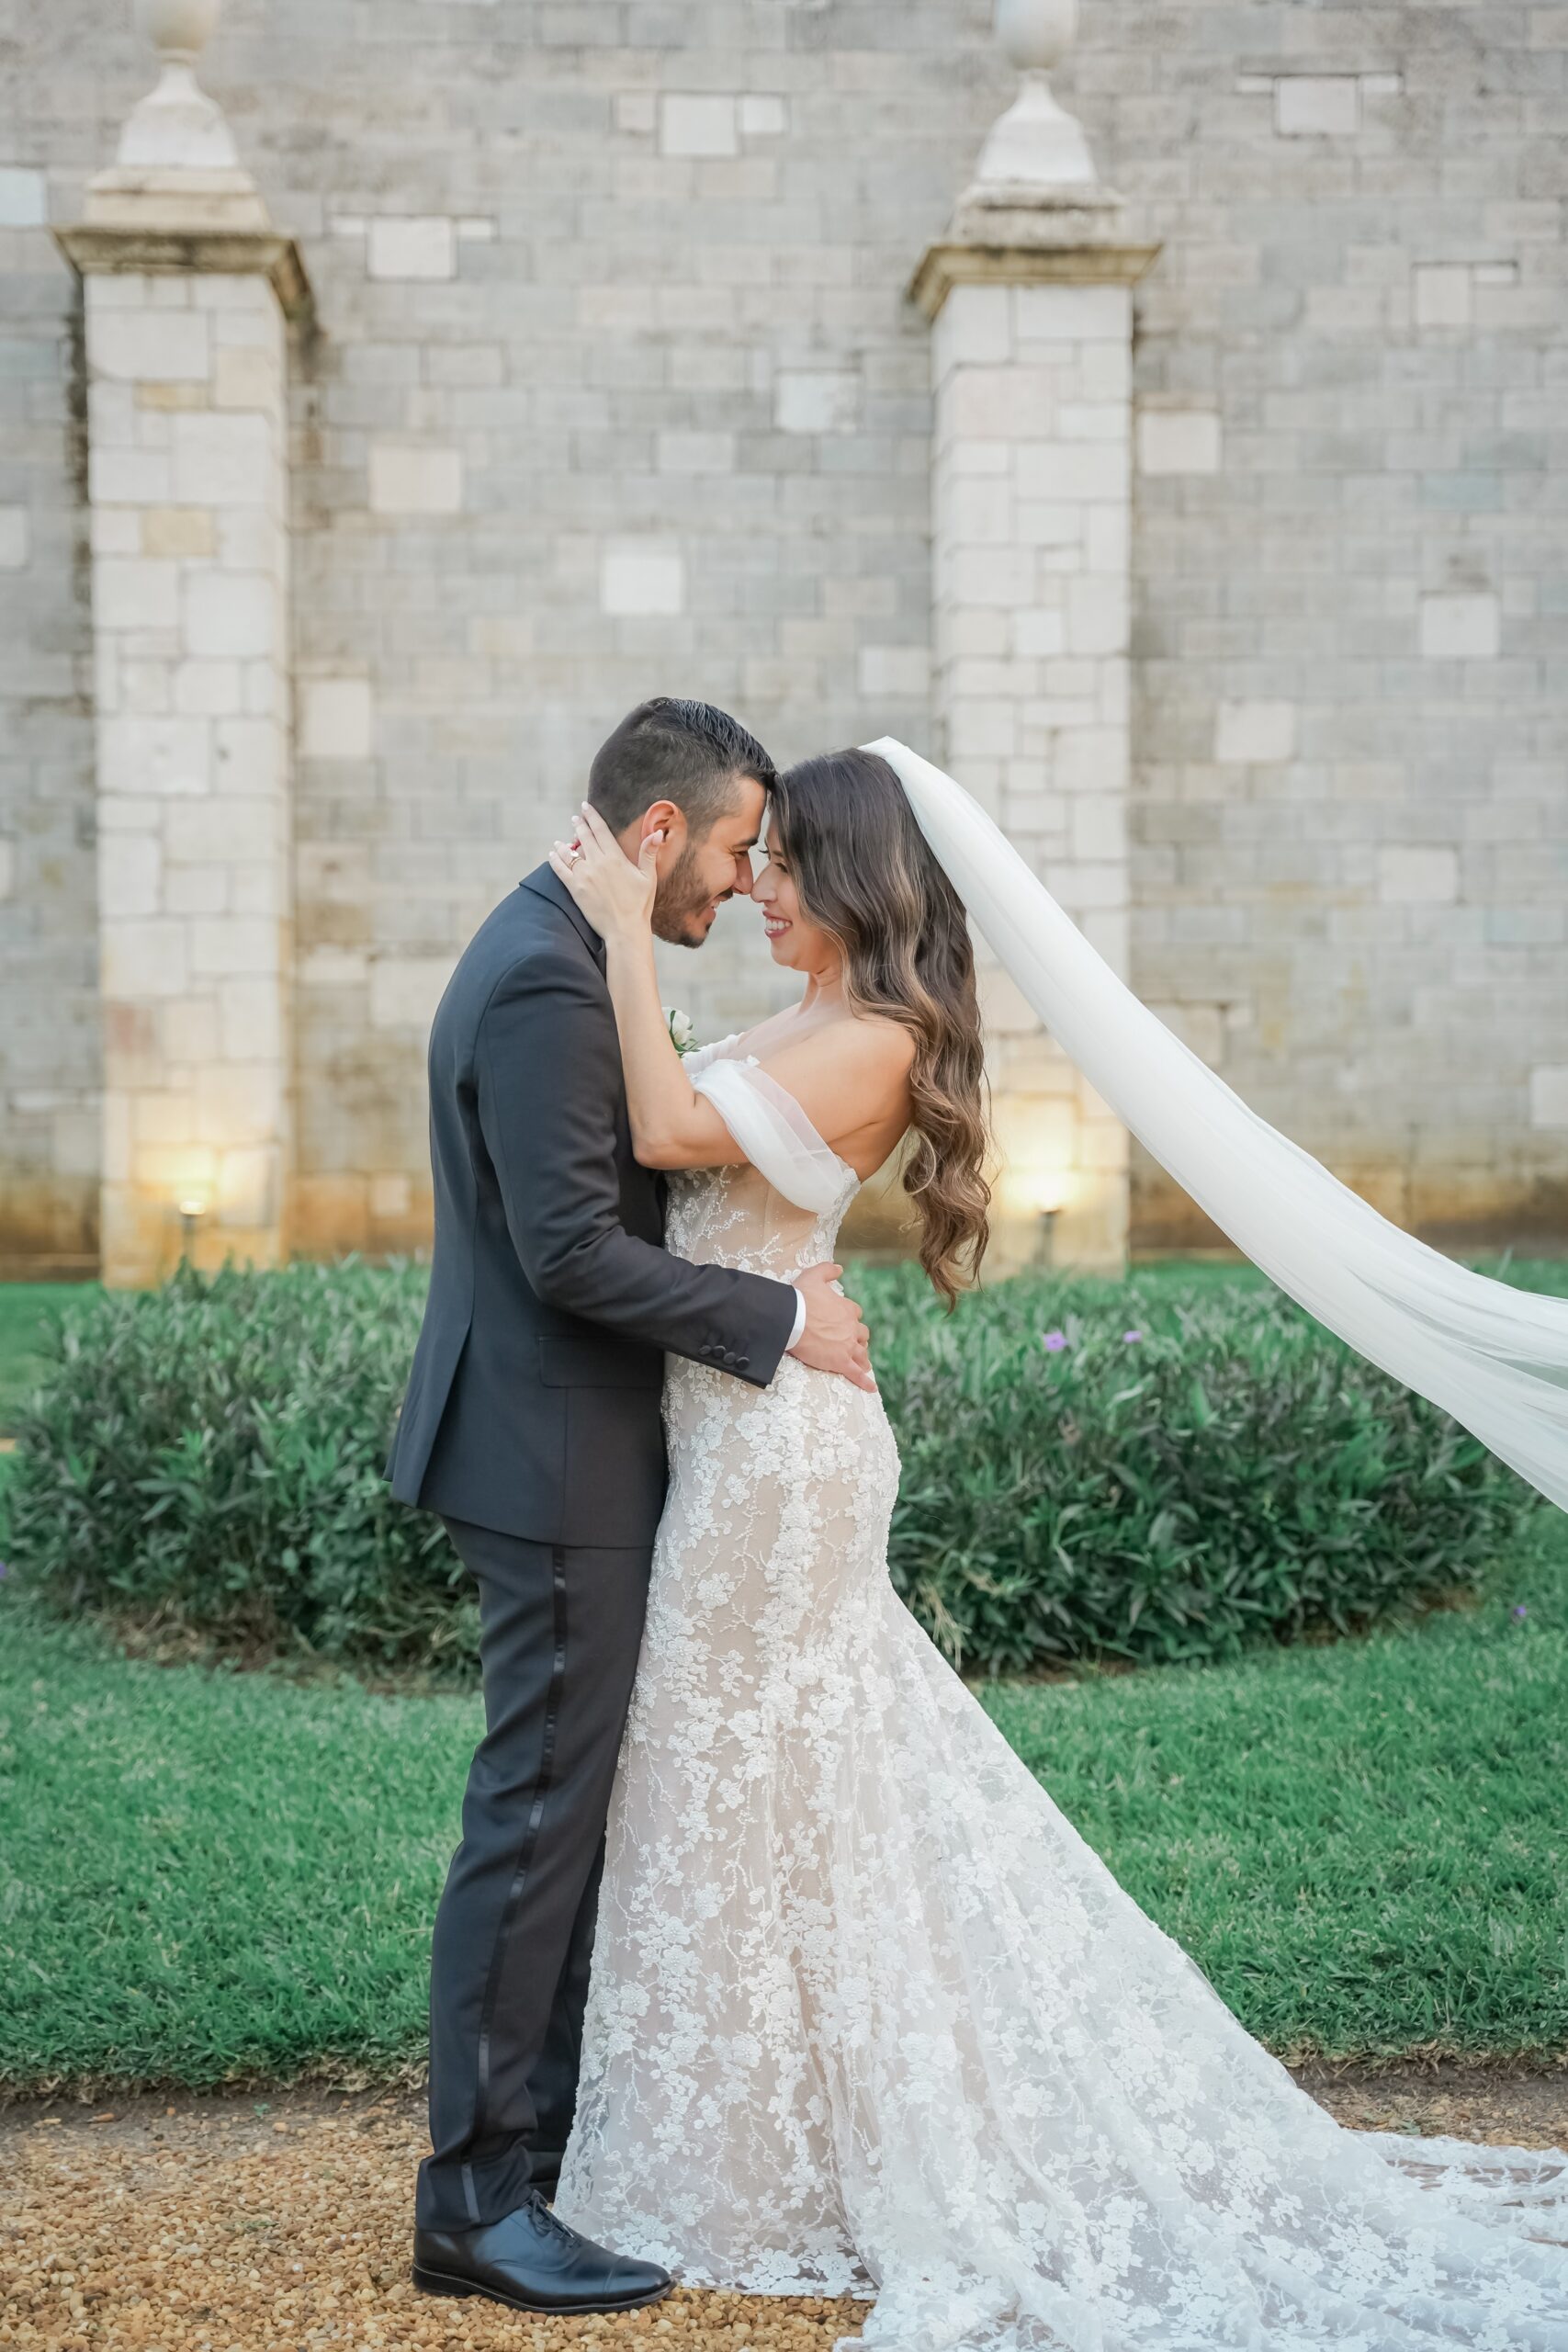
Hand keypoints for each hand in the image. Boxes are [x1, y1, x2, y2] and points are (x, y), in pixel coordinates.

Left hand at [548, 800, 658, 941]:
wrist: (624, 929)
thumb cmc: (639, 905)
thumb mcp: (648, 877)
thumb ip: (648, 853)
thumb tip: (657, 833)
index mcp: (615, 857)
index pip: (600, 830)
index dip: (592, 817)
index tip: (585, 807)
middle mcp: (597, 863)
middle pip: (584, 837)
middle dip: (579, 826)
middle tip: (575, 818)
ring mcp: (584, 875)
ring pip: (569, 852)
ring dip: (564, 844)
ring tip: (560, 841)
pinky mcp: (575, 888)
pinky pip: (560, 869)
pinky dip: (555, 860)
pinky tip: (552, 855)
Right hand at [788, 1262, 875, 1392]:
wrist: (791, 1319)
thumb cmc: (800, 1298)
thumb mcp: (813, 1275)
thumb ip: (827, 1270)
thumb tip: (839, 1267)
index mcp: (847, 1309)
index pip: (856, 1314)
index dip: (850, 1318)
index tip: (844, 1321)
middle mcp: (852, 1328)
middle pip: (862, 1335)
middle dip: (859, 1339)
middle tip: (854, 1344)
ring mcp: (847, 1346)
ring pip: (861, 1354)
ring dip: (862, 1358)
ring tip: (863, 1364)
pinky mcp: (840, 1362)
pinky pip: (856, 1373)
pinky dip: (864, 1381)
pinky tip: (871, 1388)